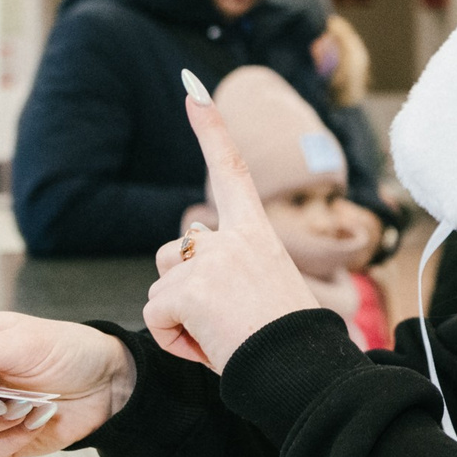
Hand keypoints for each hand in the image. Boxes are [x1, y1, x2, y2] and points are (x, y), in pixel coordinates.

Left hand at [142, 84, 318, 370]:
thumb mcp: (260, 293)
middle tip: (228, 324)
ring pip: (162, 288)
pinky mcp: (189, 287)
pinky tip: (210, 346)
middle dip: (183, 292)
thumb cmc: (285, 344)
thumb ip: (224, 272)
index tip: (192, 88)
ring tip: (222, 336)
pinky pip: (156, 317)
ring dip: (180, 319)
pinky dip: (174, 341)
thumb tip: (185, 273)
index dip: (211, 128)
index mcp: (256, 233)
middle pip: (176, 253)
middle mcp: (232, 236)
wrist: (300, 369)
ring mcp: (210, 258)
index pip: (232, 170)